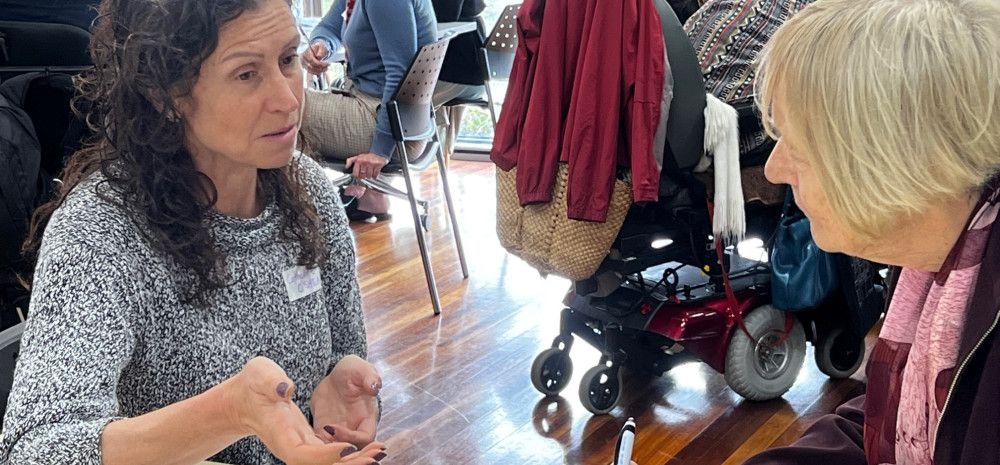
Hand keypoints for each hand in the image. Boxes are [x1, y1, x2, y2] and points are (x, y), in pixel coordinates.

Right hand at [225, 357, 385, 464]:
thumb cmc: (252, 385)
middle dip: (348, 463)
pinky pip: (331, 454)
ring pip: (329, 462)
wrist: (244, 400)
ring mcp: (301, 446)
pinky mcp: (308, 442)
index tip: (347, 447)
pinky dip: (350, 454)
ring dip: (354, 460)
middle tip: (375, 456)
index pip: (302, 454)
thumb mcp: (260, 375)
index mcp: (279, 433)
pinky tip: (368, 450)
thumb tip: (285, 389)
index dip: (325, 455)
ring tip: (378, 453)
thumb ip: (272, 382)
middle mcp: (291, 446)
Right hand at [303, 41, 330, 74]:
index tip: (326, 64)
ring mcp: (303, 63)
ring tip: (325, 69)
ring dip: (319, 71)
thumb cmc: (318, 48)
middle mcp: (303, 58)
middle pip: (311, 66)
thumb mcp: (321, 46)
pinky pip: (311, 72)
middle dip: (320, 68)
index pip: (312, 60)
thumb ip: (321, 51)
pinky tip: (321, 70)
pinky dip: (317, 72)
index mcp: (306, 52)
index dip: (319, 64)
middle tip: (327, 67)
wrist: (315, 49)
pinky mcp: (305, 67)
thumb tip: (318, 56)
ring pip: (311, 70)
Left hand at [311, 355, 381, 447]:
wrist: (336, 376)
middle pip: (351, 451)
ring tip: (307, 438)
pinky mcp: (324, 431)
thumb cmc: (352, 371)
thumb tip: (374, 385)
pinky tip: (301, 436)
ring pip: (335, 451)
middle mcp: (355, 429)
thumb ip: (368, 376)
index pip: (365, 438)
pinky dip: (312, 445)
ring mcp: (340, 432)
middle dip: (336, 449)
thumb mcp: (359, 369)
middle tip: (318, 437)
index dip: (351, 438)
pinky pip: (320, 445)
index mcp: (367, 417)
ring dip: (323, 449)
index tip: (333, 427)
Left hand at [345, 153, 388, 179]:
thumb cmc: (367, 157)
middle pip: (363, 176)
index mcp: (359, 160)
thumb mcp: (357, 157)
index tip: (359, 176)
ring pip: (369, 176)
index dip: (357, 176)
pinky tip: (374, 171)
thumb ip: (350, 161)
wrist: (378, 153)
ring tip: (370, 171)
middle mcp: (365, 162)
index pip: (355, 173)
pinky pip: (375, 175)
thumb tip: (346, 166)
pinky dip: (375, 175)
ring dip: (370, 175)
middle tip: (365, 172)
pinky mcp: (378, 165)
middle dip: (364, 175)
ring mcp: (372, 163)